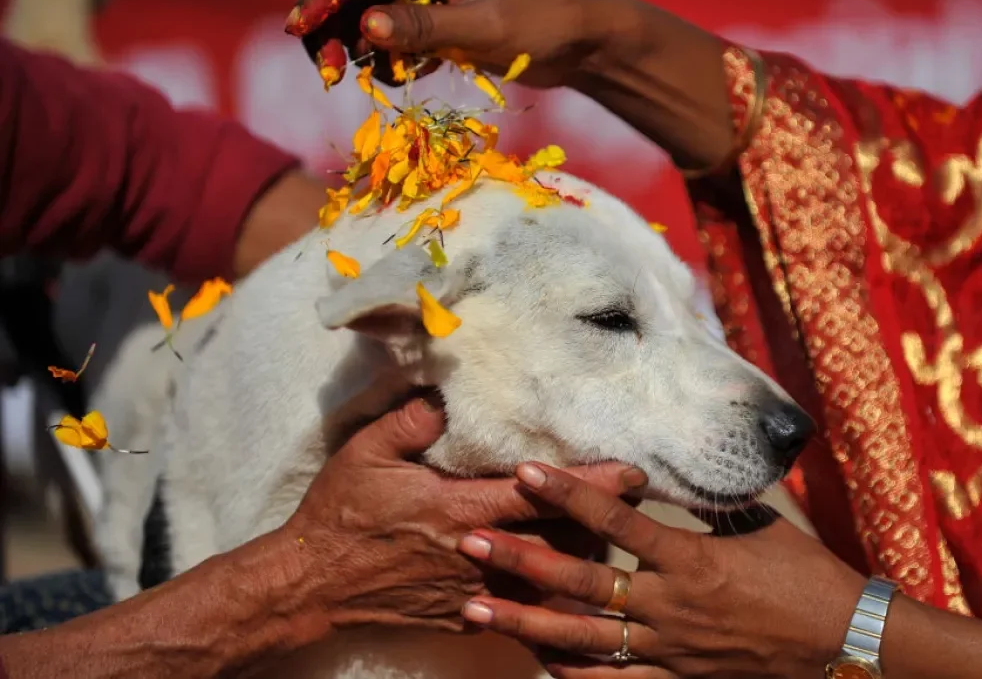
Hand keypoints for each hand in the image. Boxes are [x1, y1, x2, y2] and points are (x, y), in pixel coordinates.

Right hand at [279, 399, 646, 635]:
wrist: (312, 584)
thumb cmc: (339, 514)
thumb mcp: (366, 453)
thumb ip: (412, 422)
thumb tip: (447, 397)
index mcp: (460, 510)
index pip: (541, 497)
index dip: (591, 485)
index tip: (632, 473)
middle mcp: (477, 555)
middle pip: (560, 542)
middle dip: (602, 522)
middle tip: (637, 502)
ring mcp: (473, 591)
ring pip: (546, 579)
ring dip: (578, 557)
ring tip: (606, 534)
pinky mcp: (462, 616)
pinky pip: (517, 606)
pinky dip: (542, 591)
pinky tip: (558, 577)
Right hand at [284, 0, 631, 88]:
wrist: (585, 41)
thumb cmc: (545, 23)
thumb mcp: (485, 28)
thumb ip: (425, 28)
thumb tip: (367, 27)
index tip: (301, 26)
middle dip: (331, 19)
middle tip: (325, 64)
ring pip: (369, 12)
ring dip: (356, 43)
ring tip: (355, 76)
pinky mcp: (439, 23)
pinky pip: (394, 37)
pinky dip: (387, 58)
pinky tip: (401, 77)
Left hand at [453, 463, 865, 678]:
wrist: (844, 644)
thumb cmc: (808, 577)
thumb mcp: (763, 526)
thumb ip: (712, 501)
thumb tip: (682, 465)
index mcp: (690, 559)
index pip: (616, 521)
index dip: (568, 493)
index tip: (526, 471)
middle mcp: (669, 605)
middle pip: (581, 582)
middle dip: (520, 559)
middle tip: (468, 540)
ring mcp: (668, 649)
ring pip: (583, 638)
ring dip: (526, 623)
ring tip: (476, 608)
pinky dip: (573, 675)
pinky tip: (537, 664)